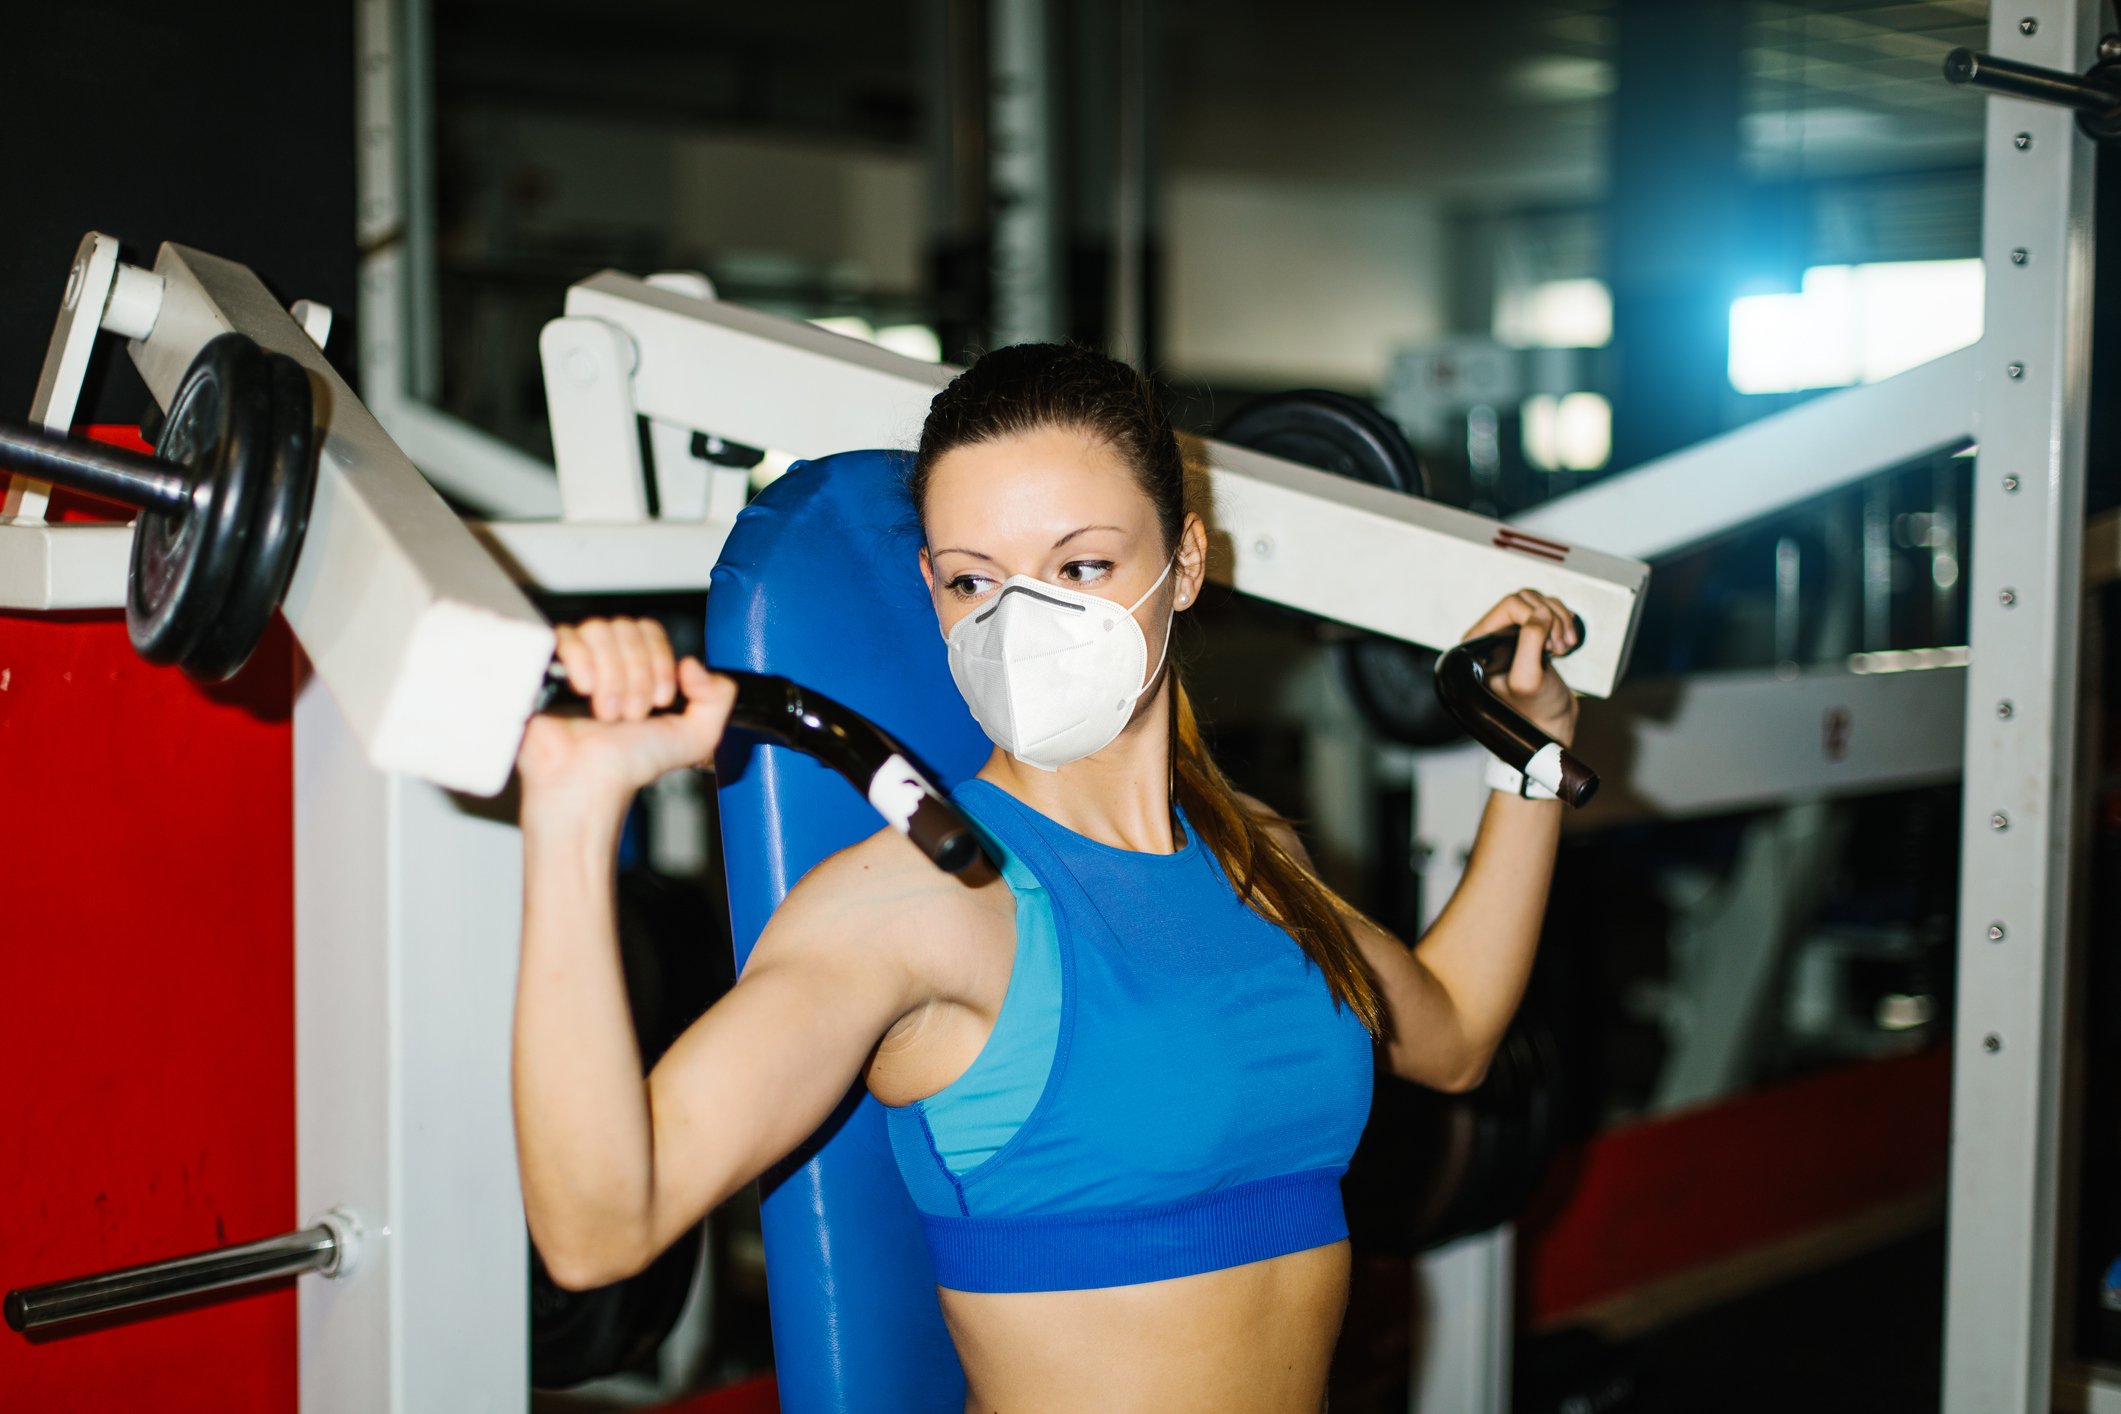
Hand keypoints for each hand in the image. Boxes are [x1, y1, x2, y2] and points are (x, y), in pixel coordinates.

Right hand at [517, 618, 737, 808]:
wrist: (588, 784)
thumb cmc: (631, 765)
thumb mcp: (696, 737)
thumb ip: (718, 698)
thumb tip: (693, 663)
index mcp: (638, 667)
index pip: (650, 631)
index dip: (659, 661)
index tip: (659, 700)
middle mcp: (607, 660)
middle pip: (627, 628)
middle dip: (637, 676)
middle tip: (631, 714)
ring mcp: (576, 661)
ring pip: (600, 630)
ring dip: (612, 677)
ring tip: (607, 713)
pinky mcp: (546, 665)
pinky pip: (566, 636)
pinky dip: (582, 662)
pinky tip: (584, 692)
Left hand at [1462, 590, 1580, 745]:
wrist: (1551, 723)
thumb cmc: (1533, 710)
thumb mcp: (1528, 678)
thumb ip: (1529, 642)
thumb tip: (1541, 612)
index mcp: (1479, 643)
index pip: (1510, 605)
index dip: (1534, 617)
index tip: (1547, 642)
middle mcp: (1492, 635)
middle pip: (1527, 599)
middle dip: (1552, 619)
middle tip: (1558, 646)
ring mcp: (1512, 633)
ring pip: (1541, 603)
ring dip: (1561, 621)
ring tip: (1564, 646)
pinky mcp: (1531, 635)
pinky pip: (1550, 612)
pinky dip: (1564, 623)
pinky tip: (1566, 644)